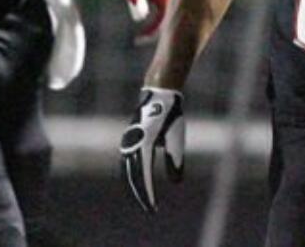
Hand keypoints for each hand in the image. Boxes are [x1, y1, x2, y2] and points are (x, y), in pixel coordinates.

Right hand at [120, 86, 184, 212]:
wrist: (159, 95)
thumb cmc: (171, 115)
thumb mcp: (177, 137)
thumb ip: (174, 159)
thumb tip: (176, 182)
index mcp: (144, 144)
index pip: (144, 176)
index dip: (148, 194)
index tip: (153, 207)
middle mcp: (132, 145)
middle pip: (132, 177)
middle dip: (140, 194)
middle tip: (150, 209)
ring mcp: (128, 143)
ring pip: (127, 171)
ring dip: (134, 186)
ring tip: (144, 200)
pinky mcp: (129, 141)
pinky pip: (127, 163)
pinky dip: (131, 176)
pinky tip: (137, 184)